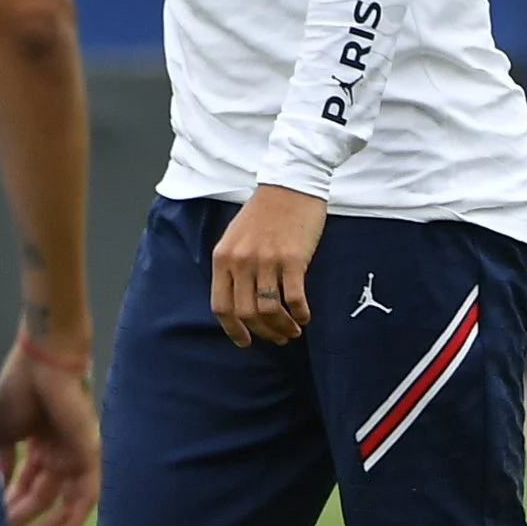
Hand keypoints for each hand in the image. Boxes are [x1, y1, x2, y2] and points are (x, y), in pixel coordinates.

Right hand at [0, 336, 99, 525]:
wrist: (42, 363)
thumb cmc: (20, 389)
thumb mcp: (1, 431)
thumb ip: (1, 460)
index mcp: (39, 443)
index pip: (27, 482)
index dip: (11, 502)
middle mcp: (59, 451)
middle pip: (43, 494)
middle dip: (22, 516)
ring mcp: (74, 453)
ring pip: (63, 499)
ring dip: (44, 522)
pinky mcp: (89, 454)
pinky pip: (87, 493)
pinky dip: (76, 517)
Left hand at [210, 183, 327, 343]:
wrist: (291, 184)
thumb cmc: (266, 212)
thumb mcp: (236, 237)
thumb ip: (233, 266)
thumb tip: (240, 301)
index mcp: (222, 258)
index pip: (221, 306)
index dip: (233, 330)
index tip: (246, 341)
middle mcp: (240, 261)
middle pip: (246, 313)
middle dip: (264, 332)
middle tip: (278, 338)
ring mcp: (266, 260)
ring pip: (270, 310)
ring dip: (283, 327)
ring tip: (293, 331)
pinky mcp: (292, 259)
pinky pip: (294, 298)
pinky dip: (300, 313)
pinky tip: (305, 316)